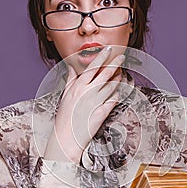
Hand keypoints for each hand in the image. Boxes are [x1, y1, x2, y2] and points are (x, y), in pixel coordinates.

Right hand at [44, 46, 124, 163]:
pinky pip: (114, 99)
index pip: (92, 67)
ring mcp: (96, 102)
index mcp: (78, 87)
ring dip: (119, 78)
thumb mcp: (65, 96)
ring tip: (122, 72)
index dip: (102, 57)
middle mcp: (88, 92)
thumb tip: (71, 67)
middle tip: (122, 57)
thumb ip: (70, 80)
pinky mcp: (102, 112)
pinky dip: (119, 92)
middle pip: (105, 74)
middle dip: (115, 63)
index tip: (108, 50)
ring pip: (112, 85)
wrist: (67, 138)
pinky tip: (122, 88)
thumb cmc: (64, 117)